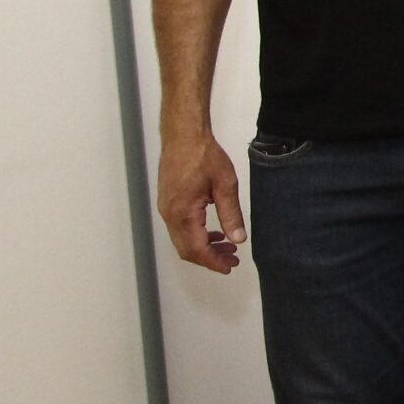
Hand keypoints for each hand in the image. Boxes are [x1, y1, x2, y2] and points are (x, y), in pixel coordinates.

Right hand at [157, 132, 245, 273]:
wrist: (183, 136)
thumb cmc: (204, 156)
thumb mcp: (225, 185)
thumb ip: (231, 214)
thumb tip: (238, 239)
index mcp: (183, 213)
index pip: (197, 249)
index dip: (213, 262)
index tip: (229, 267)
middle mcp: (170, 215)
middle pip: (187, 250)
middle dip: (209, 258)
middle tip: (232, 260)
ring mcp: (166, 209)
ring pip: (182, 240)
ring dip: (203, 247)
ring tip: (227, 247)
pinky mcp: (167, 202)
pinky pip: (179, 228)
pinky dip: (196, 235)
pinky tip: (213, 232)